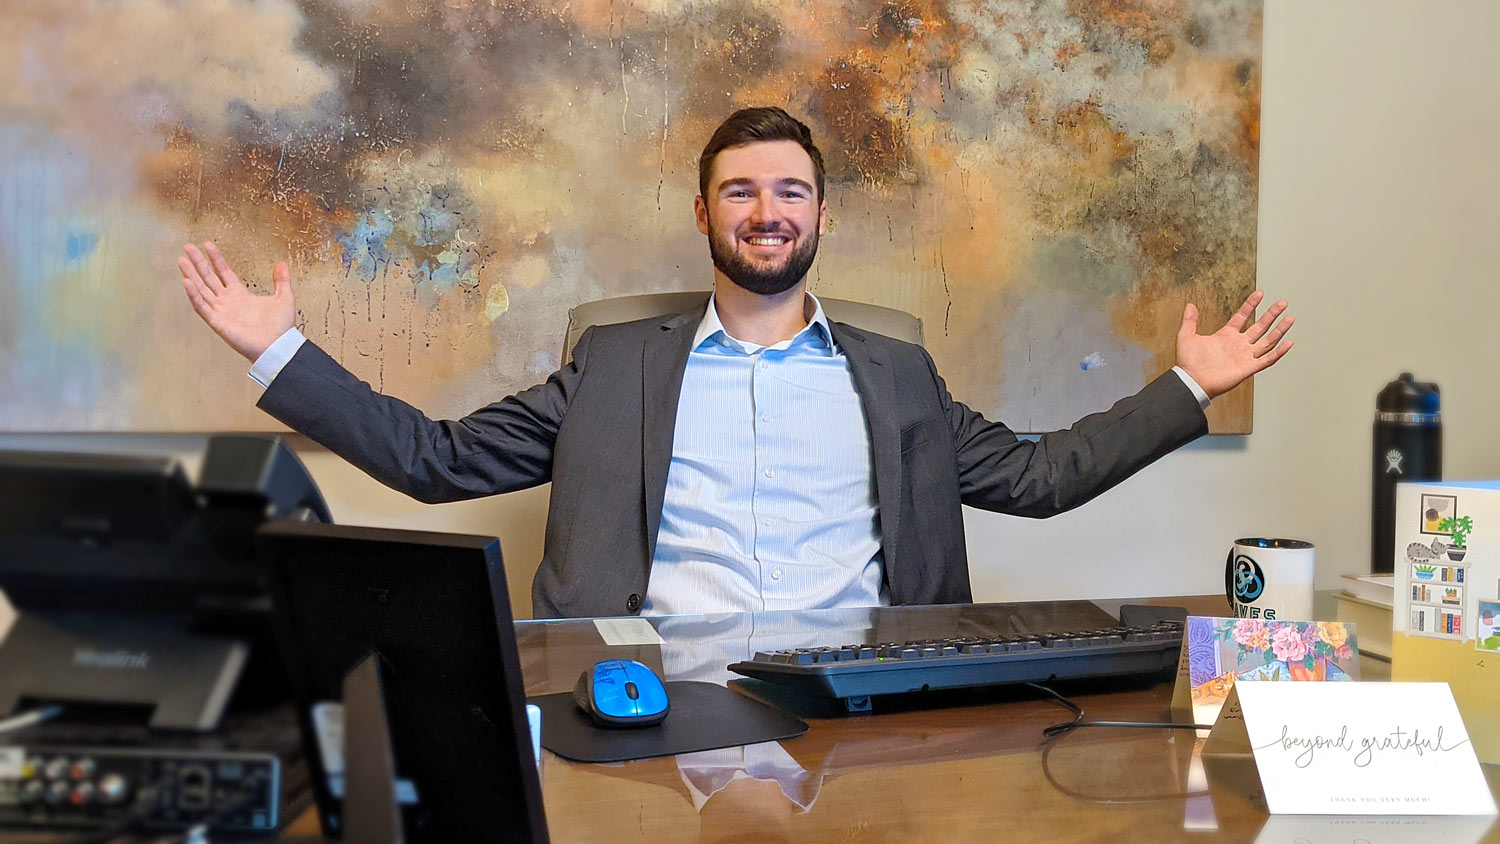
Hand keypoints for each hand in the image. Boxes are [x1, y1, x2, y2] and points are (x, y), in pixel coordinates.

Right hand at [177, 242, 294, 361]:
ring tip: (181, 260)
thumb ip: (282, 281)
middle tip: (187, 247)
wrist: (278, 345)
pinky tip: (187, 282)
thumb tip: (282, 264)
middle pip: (208, 278)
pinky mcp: (218, 323)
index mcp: (240, 294)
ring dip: (191, 275)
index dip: (216, 259)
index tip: (207, 244)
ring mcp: (221, 311)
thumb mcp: (284, 298)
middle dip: (198, 262)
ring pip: (201, 290)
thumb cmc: (280, 327)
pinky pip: (202, 307)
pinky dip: (194, 295)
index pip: (223, 272)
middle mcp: (227, 301)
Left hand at [1176, 290, 1293, 398]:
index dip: (1251, 304)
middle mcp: (1238, 345)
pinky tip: (1289, 342)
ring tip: (1290, 318)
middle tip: (1282, 303)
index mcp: (1226, 336)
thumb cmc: (1188, 362)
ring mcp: (1244, 356)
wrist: (1191, 380)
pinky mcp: (1248, 368)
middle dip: (1271, 314)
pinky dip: (1279, 352)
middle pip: (1260, 327)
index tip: (1260, 293)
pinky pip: (1267, 359)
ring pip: (1267, 341)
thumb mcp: (1186, 336)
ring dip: (1279, 330)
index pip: (1243, 316)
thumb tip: (1190, 305)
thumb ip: (1190, 320)